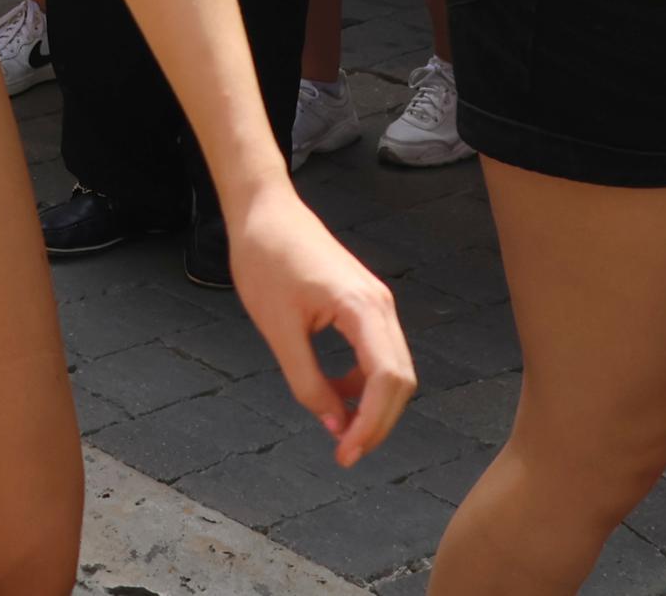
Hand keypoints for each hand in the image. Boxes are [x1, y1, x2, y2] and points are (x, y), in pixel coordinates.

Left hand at [218, 180, 415, 466]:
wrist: (264, 211)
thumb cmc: (265, 259)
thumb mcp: (278, 328)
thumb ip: (306, 380)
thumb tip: (332, 424)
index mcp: (362, 307)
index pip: (387, 379)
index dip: (372, 423)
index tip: (346, 452)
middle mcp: (380, 305)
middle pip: (400, 380)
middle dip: (378, 423)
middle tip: (345, 454)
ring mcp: (377, 303)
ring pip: (394, 369)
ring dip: (374, 406)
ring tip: (341, 432)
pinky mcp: (365, 304)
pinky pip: (379, 354)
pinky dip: (365, 383)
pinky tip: (337, 395)